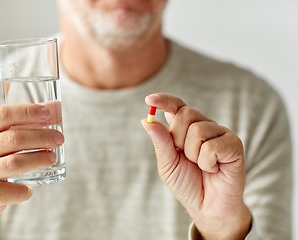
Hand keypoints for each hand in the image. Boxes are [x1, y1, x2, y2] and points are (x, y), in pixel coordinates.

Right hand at [0, 103, 63, 239]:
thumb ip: (25, 124)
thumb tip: (56, 107)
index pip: (2, 115)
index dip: (27, 112)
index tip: (48, 113)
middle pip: (13, 138)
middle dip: (41, 137)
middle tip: (59, 139)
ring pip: (15, 162)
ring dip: (39, 159)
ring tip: (52, 157)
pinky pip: (14, 190)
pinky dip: (26, 190)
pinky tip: (29, 189)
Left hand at [141, 93, 251, 239]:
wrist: (208, 207)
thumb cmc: (187, 183)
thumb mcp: (167, 164)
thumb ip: (160, 142)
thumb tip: (146, 120)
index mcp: (186, 128)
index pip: (176, 106)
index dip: (164, 100)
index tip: (149, 99)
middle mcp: (204, 126)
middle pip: (185, 114)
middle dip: (179, 139)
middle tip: (186, 157)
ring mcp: (220, 133)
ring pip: (198, 130)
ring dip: (193, 155)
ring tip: (201, 166)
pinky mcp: (234, 144)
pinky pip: (212, 146)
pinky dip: (207, 163)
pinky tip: (213, 169)